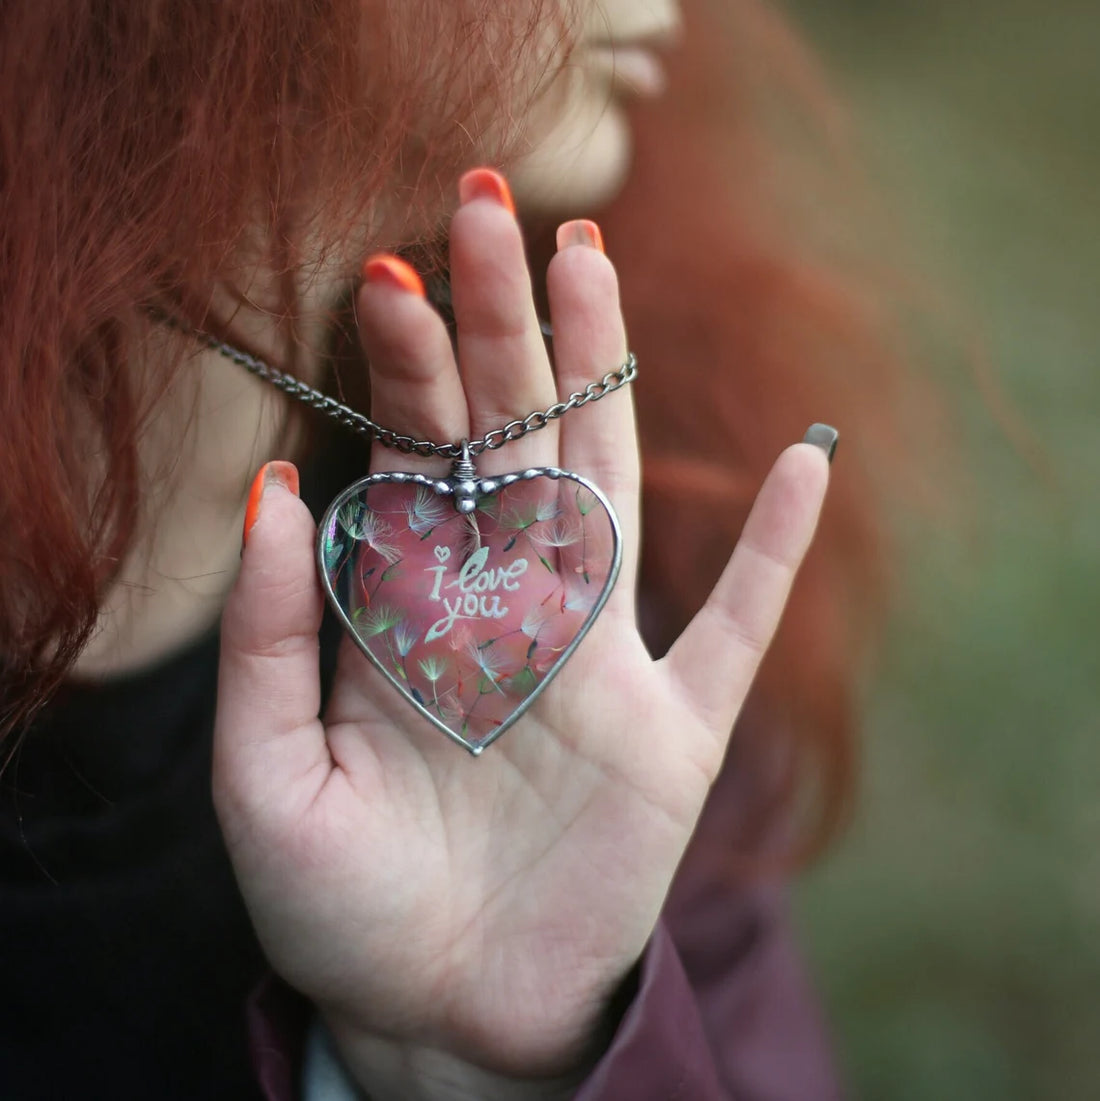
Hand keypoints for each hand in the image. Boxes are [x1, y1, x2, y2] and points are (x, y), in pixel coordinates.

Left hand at [213, 172, 830, 1099]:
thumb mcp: (267, 778)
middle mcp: (510, 610)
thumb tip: (275, 489)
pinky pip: (738, 626)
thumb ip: (273, 638)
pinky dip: (780, 551)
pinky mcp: (674, 732)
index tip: (390, 274)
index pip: (415, 464)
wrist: (437, 1010)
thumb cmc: (340, 905)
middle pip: (512, 443)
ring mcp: (600, 660)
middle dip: (499, 332)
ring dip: (606, 381)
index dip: (406, 372)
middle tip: (486, 209)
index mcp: (415, 615)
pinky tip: (810, 462)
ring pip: (613, 490)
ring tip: (596, 267)